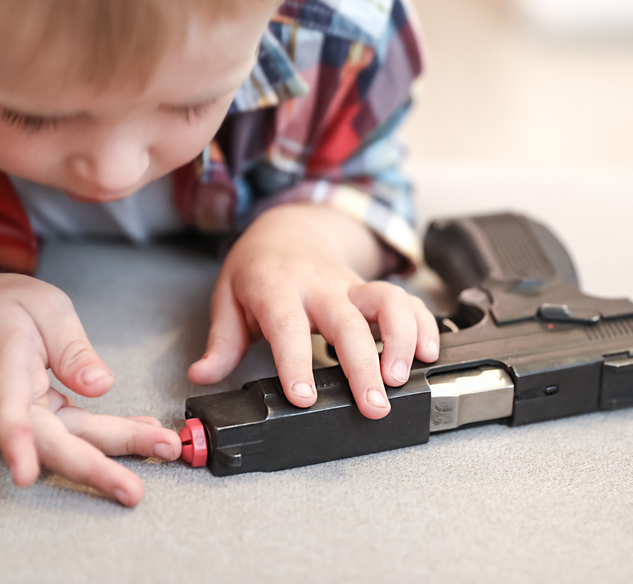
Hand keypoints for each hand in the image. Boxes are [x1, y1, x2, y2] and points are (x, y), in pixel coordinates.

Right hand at [0, 270, 180, 505]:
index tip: (25, 474)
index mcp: (3, 370)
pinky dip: (114, 433)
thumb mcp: (43, 308)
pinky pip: (78, 432)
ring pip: (72, 443)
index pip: (6, 414)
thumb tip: (100, 385)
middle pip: (51, 444)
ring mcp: (24, 416)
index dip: (17, 445)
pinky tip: (146, 432)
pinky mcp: (40, 418)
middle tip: (132, 489)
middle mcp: (9, 403)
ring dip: (118, 450)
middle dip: (95, 468)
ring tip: (164, 448)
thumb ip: (72, 348)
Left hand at [188, 204, 439, 418]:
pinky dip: (424, 325)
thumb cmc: (259, 268)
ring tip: (402, 380)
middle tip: (373, 404)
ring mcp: (351, 286)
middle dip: (364, 364)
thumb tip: (203, 375)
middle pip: (347, 320)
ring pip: (387, 302)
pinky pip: (407, 301)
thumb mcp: (228, 297)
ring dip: (402, 340)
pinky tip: (429, 354)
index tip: (304, 397)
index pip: (287, 325)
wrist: (290, 228)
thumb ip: (221, 340)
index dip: (296, 362)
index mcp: (277, 287)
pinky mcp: (373, 290)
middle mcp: (319, 285)